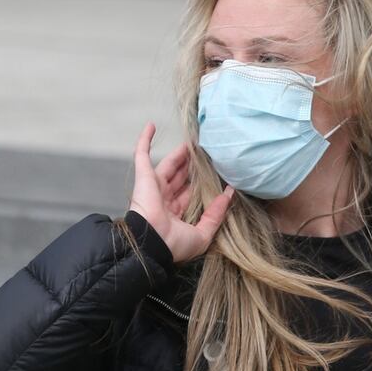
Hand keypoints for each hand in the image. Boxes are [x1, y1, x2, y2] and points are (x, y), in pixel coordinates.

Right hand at [128, 121, 235, 263]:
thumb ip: (216, 214)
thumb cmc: (175, 245)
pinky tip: (151, 126)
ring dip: (180, 153)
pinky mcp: (144, 178)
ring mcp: (153, 187)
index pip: (191, 193)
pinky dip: (145, 140)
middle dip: (193, 164)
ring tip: (194, 141)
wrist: (153, 244)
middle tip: (207, 151)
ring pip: (170, 164)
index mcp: (176, 214)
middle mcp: (164, 200)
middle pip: (182, 176)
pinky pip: (142, 155)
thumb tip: (229, 194)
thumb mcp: (203, 234)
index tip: (217, 171)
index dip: (202, 182)